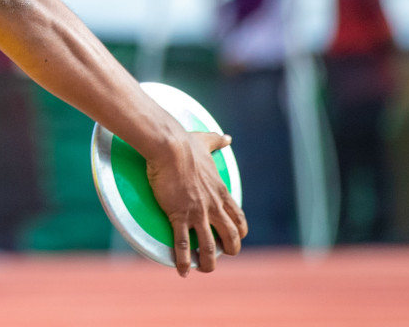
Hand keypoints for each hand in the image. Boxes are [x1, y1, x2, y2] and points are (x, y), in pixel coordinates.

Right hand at [145, 131, 246, 275]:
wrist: (169, 147)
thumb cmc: (185, 143)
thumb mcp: (205, 142)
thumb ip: (217, 142)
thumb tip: (227, 137)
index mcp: (220, 192)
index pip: (238, 219)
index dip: (239, 232)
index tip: (234, 238)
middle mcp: (214, 206)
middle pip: (231, 237)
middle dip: (229, 250)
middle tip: (221, 256)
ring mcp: (198, 213)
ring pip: (210, 247)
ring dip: (208, 262)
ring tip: (204, 270)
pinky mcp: (179, 215)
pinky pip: (184, 244)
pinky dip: (183, 260)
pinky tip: (182, 271)